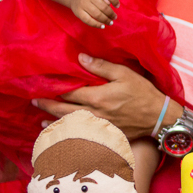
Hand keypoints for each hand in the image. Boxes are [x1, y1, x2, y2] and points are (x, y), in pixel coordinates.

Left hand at [33, 54, 168, 140]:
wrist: (158, 118)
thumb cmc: (143, 93)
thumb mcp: (125, 74)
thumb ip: (101, 66)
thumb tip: (80, 58)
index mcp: (97, 97)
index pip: (69, 92)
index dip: (54, 87)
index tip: (42, 84)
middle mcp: (93, 113)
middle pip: (64, 109)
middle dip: (47, 104)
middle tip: (34, 100)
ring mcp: (97, 126)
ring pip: (70, 123)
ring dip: (53, 120)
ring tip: (41, 118)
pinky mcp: (103, 134)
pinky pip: (80, 133)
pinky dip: (67, 131)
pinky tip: (61, 131)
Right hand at [70, 0, 118, 27]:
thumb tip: (109, 4)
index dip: (115, 0)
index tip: (117, 6)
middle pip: (104, 6)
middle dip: (111, 14)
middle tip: (114, 17)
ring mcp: (82, 3)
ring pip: (97, 14)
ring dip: (106, 20)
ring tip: (110, 22)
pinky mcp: (78, 12)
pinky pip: (88, 20)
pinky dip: (97, 25)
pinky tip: (102, 26)